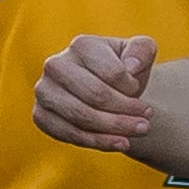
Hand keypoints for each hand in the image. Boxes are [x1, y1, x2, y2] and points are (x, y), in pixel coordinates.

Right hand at [34, 35, 158, 151]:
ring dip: (114, 128)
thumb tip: (132, 67)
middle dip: (125, 112)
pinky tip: (121, 143)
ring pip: (82, 116)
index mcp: (82, 45)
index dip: (131, 88)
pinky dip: (98, 142)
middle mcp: (56, 65)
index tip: (140, 91)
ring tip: (139, 132)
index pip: (112, 72)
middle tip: (147, 122)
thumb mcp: (140, 53)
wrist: (105, 90)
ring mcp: (45, 91)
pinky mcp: (41, 116)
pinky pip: (70, 134)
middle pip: (96, 95)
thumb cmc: (124, 70)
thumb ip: (142, 50)